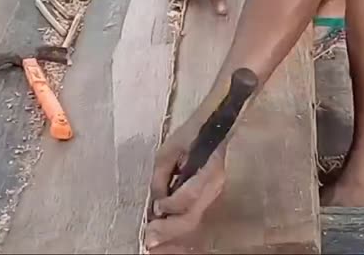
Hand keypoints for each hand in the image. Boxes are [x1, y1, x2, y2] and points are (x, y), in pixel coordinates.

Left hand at [146, 121, 227, 252]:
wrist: (213, 128)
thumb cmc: (189, 135)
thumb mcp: (168, 152)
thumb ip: (160, 178)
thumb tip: (156, 203)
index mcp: (207, 171)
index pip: (189, 197)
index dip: (170, 205)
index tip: (155, 207)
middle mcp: (214, 187)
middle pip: (192, 217)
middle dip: (169, 230)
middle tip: (149, 236)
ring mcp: (214, 194)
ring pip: (194, 220)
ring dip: (172, 231)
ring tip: (153, 235)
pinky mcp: (209, 197)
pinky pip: (194, 214)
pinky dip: (178, 224)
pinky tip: (164, 225)